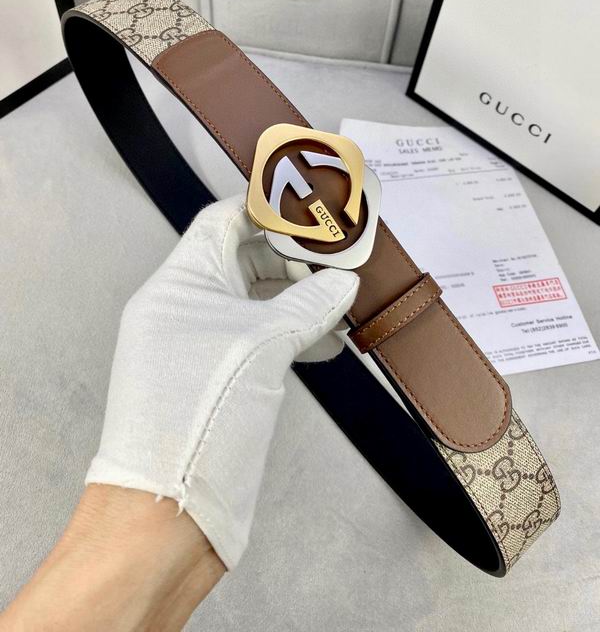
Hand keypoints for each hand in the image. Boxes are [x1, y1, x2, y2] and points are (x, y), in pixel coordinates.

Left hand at [87, 194, 358, 568]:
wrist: (167, 513)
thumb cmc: (198, 418)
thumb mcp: (261, 347)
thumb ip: (306, 305)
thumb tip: (344, 281)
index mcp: (179, 284)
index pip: (222, 221)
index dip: (266, 208)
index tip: (310, 203)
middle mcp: (184, 308)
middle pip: (242, 259)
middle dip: (292, 256)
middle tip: (339, 257)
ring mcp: (199, 344)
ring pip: (253, 301)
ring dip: (297, 297)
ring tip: (340, 300)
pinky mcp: (216, 378)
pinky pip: (257, 338)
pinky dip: (291, 333)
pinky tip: (326, 342)